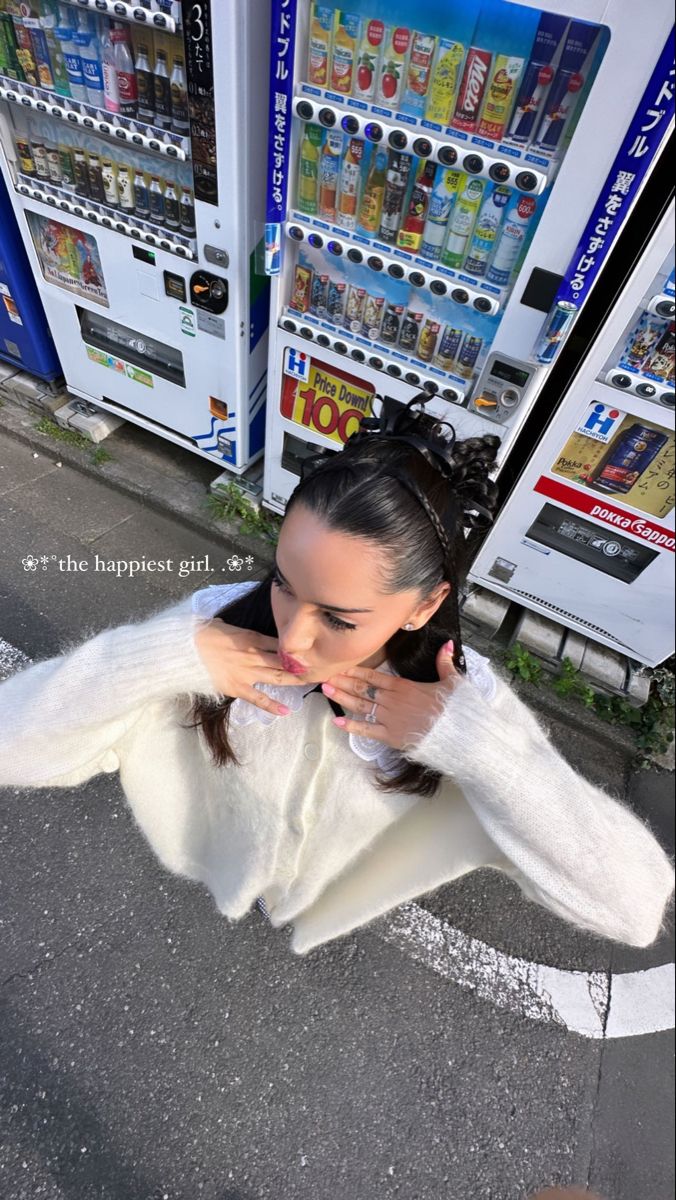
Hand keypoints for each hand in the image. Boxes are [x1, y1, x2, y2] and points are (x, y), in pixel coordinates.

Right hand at [194, 620, 306, 716]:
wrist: (185, 650)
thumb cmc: (202, 634)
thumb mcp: (224, 625)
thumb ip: (236, 630)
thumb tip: (234, 629)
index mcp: (252, 637)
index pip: (280, 642)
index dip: (297, 647)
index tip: (312, 649)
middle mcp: (254, 655)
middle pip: (285, 660)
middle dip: (304, 664)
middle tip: (322, 667)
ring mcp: (247, 673)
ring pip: (278, 677)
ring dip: (296, 680)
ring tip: (312, 683)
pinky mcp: (238, 688)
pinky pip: (258, 698)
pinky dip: (272, 705)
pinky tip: (287, 710)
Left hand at [322, 641, 460, 750]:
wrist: (458, 734)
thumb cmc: (456, 709)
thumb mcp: (453, 682)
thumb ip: (444, 663)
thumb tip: (448, 644)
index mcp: (404, 686)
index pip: (374, 676)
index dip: (356, 671)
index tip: (341, 666)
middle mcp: (392, 700)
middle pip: (362, 689)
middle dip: (343, 682)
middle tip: (324, 676)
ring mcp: (390, 718)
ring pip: (361, 706)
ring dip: (342, 698)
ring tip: (325, 691)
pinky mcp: (391, 736)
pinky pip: (367, 730)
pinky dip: (352, 726)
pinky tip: (337, 721)